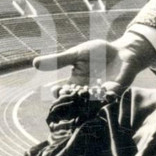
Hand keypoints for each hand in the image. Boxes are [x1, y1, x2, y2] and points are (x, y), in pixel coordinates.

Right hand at [33, 31, 155, 94]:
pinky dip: (105, 97)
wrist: (122, 51)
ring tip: (84, 98)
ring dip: (86, 101)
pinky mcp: (115, 93)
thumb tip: (34, 63)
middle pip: (73, 102)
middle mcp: (85, 92)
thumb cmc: (97, 52)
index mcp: (74, 83)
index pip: (60, 93)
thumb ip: (58, 60)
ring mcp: (99, 94)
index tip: (56, 90)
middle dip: (70, 101)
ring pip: (89, 103)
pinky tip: (104, 94)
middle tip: (68, 99)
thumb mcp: (75, 54)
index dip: (57, 93)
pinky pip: (108, 98)